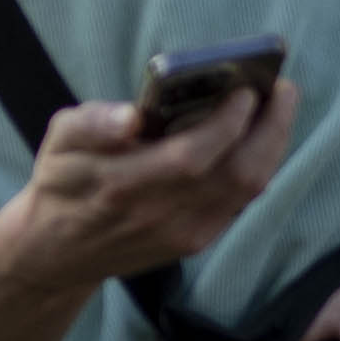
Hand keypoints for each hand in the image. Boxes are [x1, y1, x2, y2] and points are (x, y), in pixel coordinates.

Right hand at [0, 73, 289, 307]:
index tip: (244, 87)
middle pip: (236, 175)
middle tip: (282, 89)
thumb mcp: (57, 143)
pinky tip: (261, 139)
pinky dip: (259, 166)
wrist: (57, 253)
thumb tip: (132, 115)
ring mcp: (182, 234)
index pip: (191, 157)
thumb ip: (91, 124)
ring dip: (273, 146)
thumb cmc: (61, 185)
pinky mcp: (195, 242)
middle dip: (269, 129)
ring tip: (278, 108)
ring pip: (248, 191)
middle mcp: (160, 216)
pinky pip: (241, 202)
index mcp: (122, 186)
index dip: (227, 123)